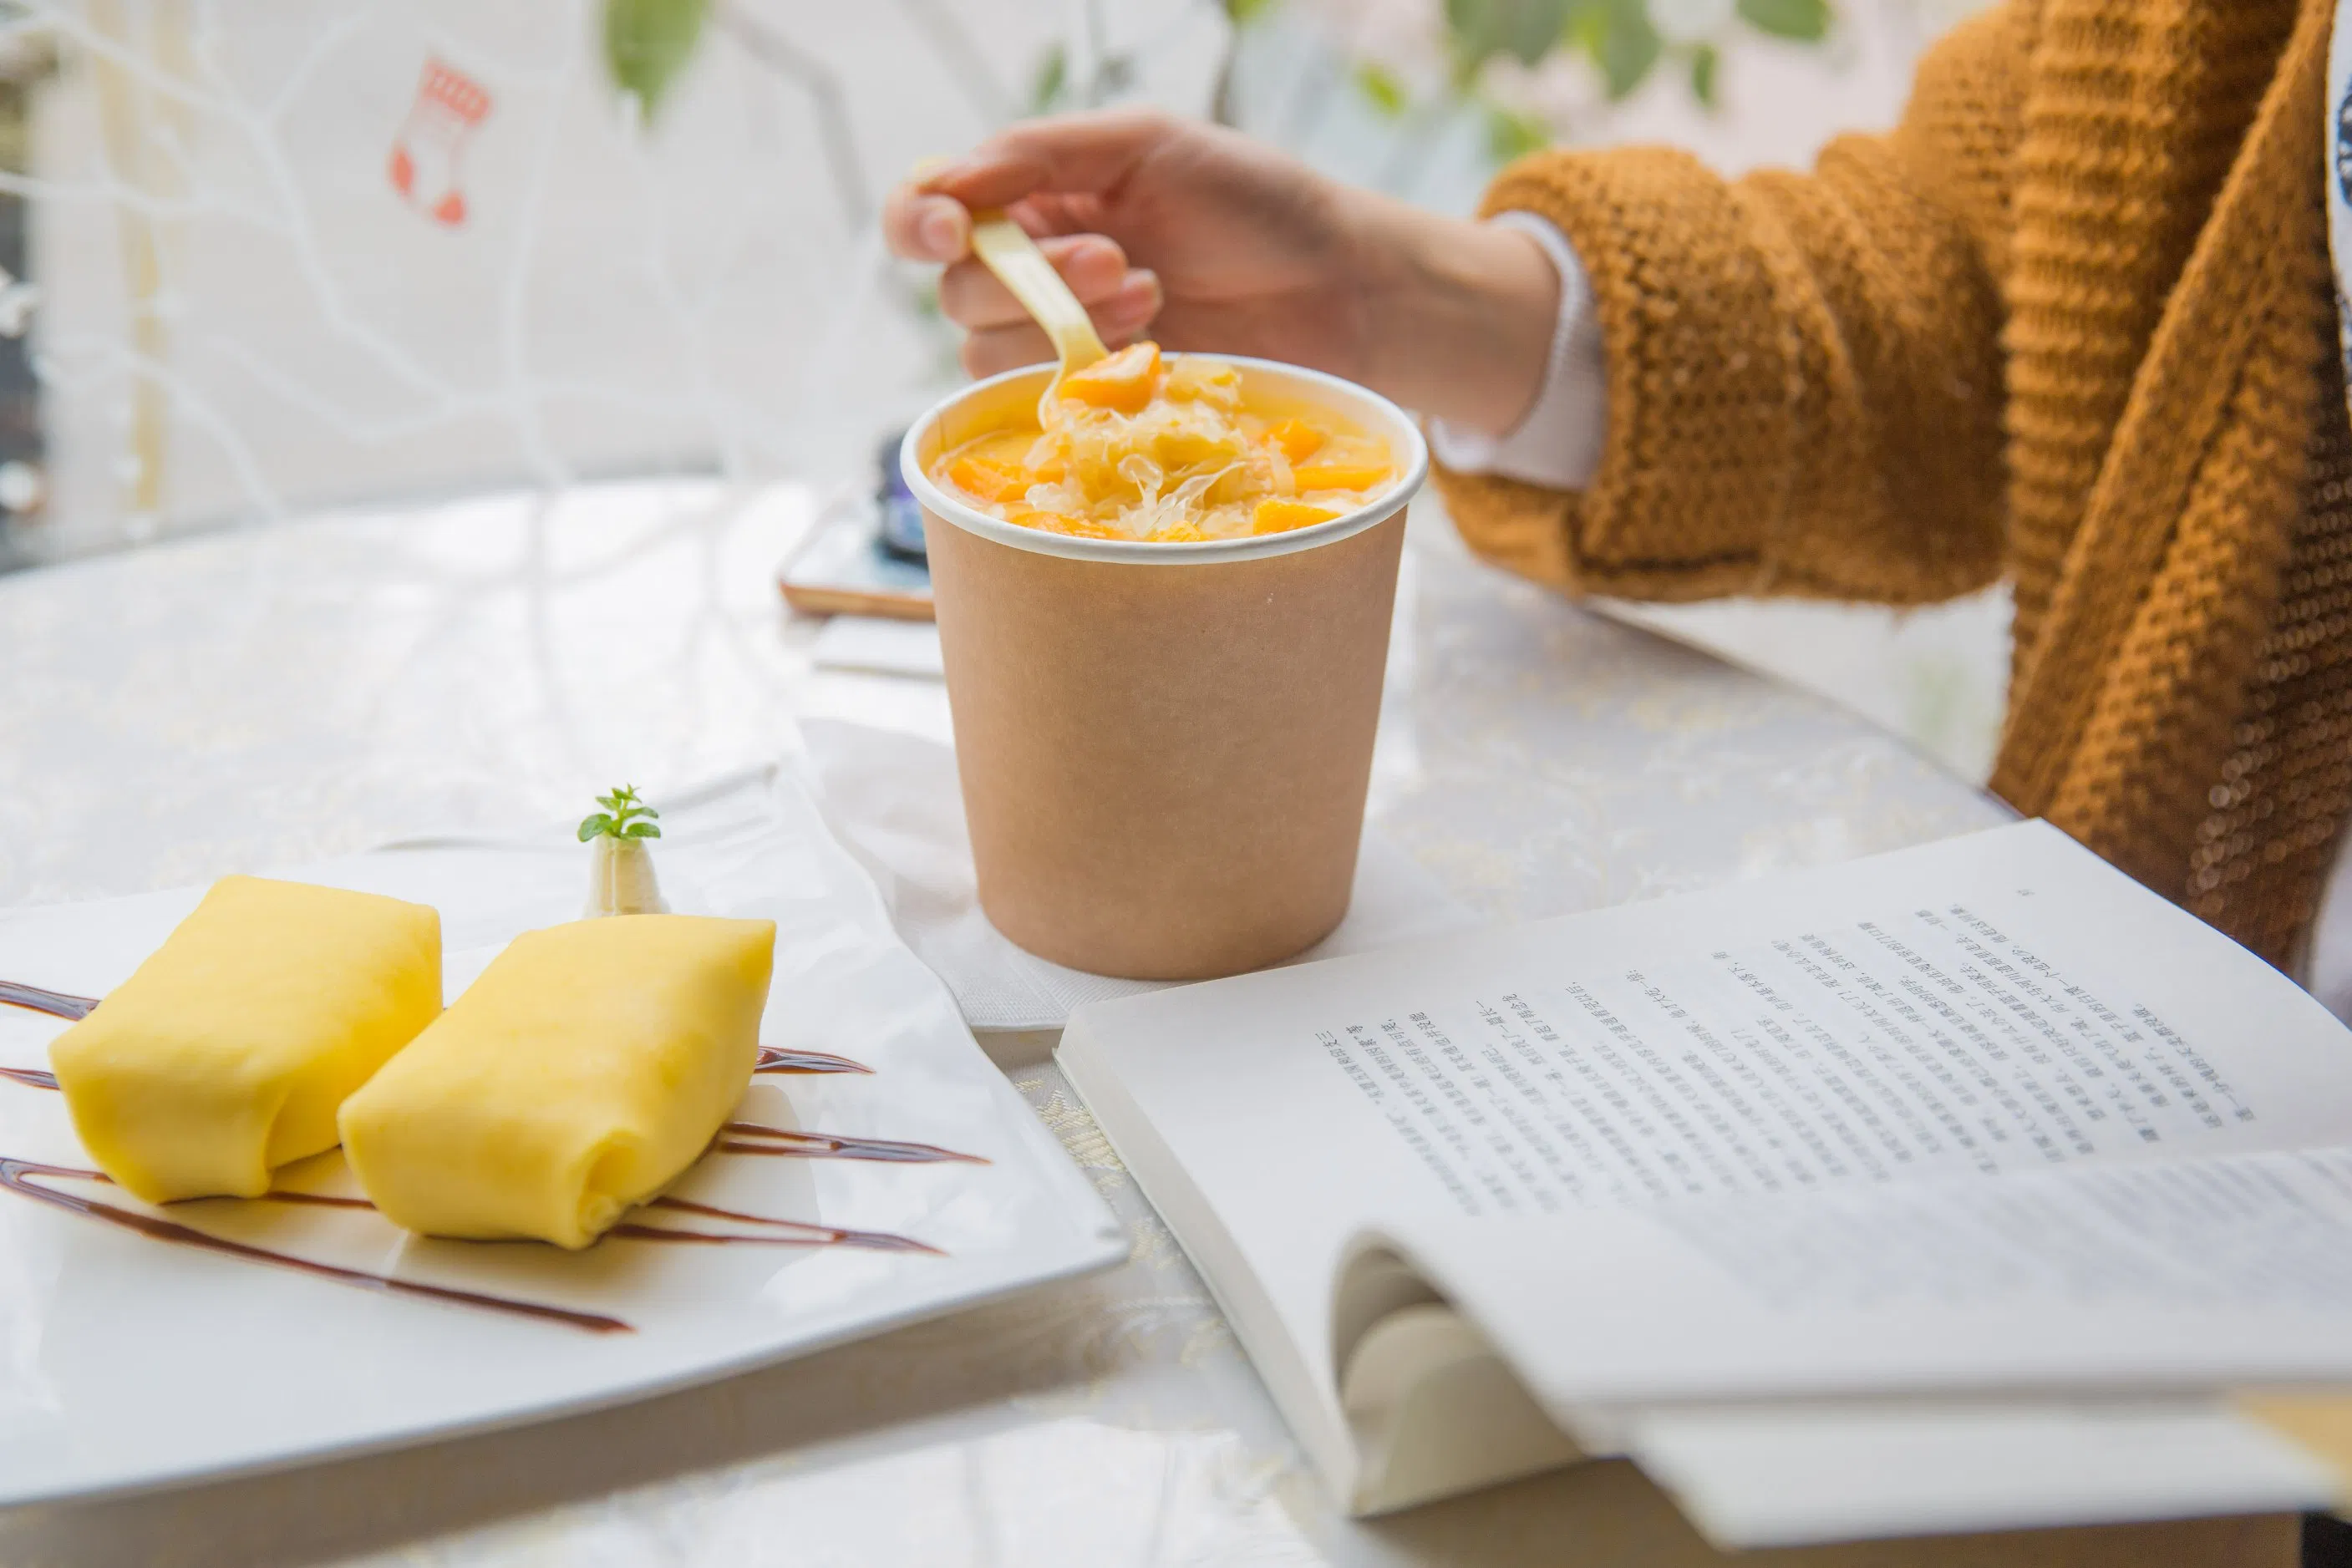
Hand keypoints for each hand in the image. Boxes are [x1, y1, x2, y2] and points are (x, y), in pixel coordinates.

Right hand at [884, 111, 1559, 435]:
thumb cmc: (1255, 204)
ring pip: (990, 355)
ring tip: (1155, 300)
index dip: (918, 221)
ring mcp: (1064, 346)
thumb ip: (1042, 152)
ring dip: (1067, 326)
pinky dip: (1088, 378)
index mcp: (1036, 196)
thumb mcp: (1149, 145)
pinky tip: (1155, 352)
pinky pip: (1042, 408)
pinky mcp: (1098, 409)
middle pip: (957, 291)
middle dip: (1029, 279)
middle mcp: (1035, 274)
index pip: (929, 209)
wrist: (1342, 290)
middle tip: (1121, 262)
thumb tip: (947, 182)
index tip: (952, 230)